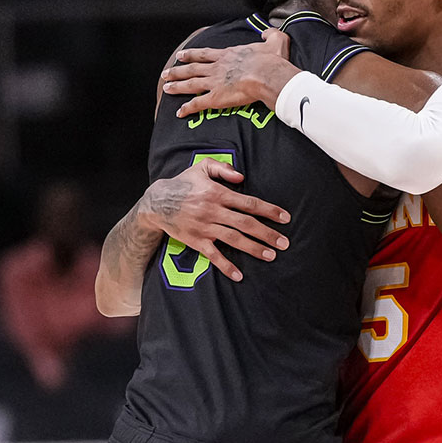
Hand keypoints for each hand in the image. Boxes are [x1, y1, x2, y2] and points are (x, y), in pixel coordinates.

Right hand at [141, 158, 290, 281]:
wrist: (156, 202)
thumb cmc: (183, 183)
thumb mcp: (202, 167)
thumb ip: (223, 169)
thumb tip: (242, 177)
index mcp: (218, 193)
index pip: (249, 203)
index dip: (269, 210)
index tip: (285, 218)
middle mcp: (214, 211)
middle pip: (246, 223)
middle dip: (267, 233)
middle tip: (285, 243)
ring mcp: (205, 227)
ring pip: (234, 239)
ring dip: (254, 248)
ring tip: (271, 256)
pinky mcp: (196, 240)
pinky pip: (213, 255)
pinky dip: (226, 266)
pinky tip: (239, 275)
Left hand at [163, 28, 295, 116]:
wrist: (267, 75)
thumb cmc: (272, 60)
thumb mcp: (275, 40)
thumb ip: (271, 34)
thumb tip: (268, 32)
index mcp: (228, 55)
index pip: (205, 54)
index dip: (191, 54)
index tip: (181, 55)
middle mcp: (217, 67)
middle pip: (192, 68)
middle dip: (178, 71)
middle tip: (166, 73)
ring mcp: (214, 82)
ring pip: (190, 84)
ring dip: (177, 86)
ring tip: (166, 88)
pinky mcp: (216, 98)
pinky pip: (198, 104)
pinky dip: (187, 109)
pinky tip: (179, 113)